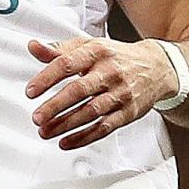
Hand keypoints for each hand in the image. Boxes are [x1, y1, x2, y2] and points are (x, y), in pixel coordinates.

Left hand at [25, 35, 178, 149]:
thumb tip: (34, 47)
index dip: (47, 78)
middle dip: (56, 106)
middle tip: (37, 117)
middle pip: (79, 91)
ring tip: (45, 131)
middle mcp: (110, 72)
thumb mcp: (90, 46)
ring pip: (90, 112)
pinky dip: (84, 137)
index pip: (68, 64)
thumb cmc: (116, 57)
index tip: (31, 91)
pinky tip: (66, 142)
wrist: (157, 67)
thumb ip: (60, 50)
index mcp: (97, 52)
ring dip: (66, 125)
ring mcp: (120, 93)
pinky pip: (104, 127)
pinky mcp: (127, 112)